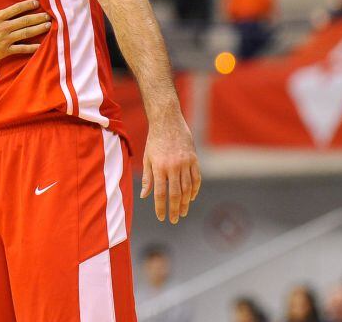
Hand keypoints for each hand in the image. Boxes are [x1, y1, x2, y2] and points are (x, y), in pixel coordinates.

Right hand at [0, 0, 50, 62]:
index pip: (16, 9)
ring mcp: (6, 39)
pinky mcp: (5, 50)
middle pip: (25, 21)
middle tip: (48, 15)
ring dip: (38, 29)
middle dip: (38, 18)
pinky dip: (31, 47)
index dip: (28, 5)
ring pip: (25, 33)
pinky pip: (21, 49)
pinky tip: (40, 45)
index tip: (37, 3)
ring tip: (47, 25)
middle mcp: (4, 27)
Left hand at [141, 108, 200, 223]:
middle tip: (174, 220)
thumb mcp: (147, 158)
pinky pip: (196, 178)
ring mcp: (185, 163)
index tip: (162, 218)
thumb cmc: (154, 141)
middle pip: (176, 193)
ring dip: (186, 202)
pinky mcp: (194, 159)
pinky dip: (195, 190)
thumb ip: (148, 178)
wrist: (167, 122)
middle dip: (175, 209)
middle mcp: (173, 166)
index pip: (160, 193)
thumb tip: (144, 196)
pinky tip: (191, 198)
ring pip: (188, 188)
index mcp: (159, 167)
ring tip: (183, 211)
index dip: (161, 207)